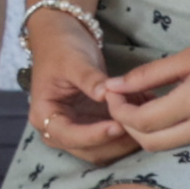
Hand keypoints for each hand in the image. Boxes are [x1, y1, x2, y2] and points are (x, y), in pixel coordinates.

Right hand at [19, 0, 130, 162]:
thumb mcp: (73, 60)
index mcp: (44, 116)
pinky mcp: (95, 126)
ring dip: (126, 141)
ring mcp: (79, 130)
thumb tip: (106, 94)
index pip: (69, 136)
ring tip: (145, 119)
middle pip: (90, 151)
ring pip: (106, 151)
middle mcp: (59, 130)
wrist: (62, 37)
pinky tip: (145, 113)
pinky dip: (131, 132)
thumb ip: (89, 79)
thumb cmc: (61, 47)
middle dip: (115, 143)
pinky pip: (115, 139)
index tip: (118, 125)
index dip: (94, 135)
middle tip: (138, 124)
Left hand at [99, 7, 189, 155]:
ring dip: (150, 129)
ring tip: (144, 100)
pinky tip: (170, 104)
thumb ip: (153, 73)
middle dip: (129, 127)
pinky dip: (173, 128)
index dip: (119, 111)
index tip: (110, 93)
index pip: (142, 122)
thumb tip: (115, 86)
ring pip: (172, 144)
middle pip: (152, 143)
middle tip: (121, 101)